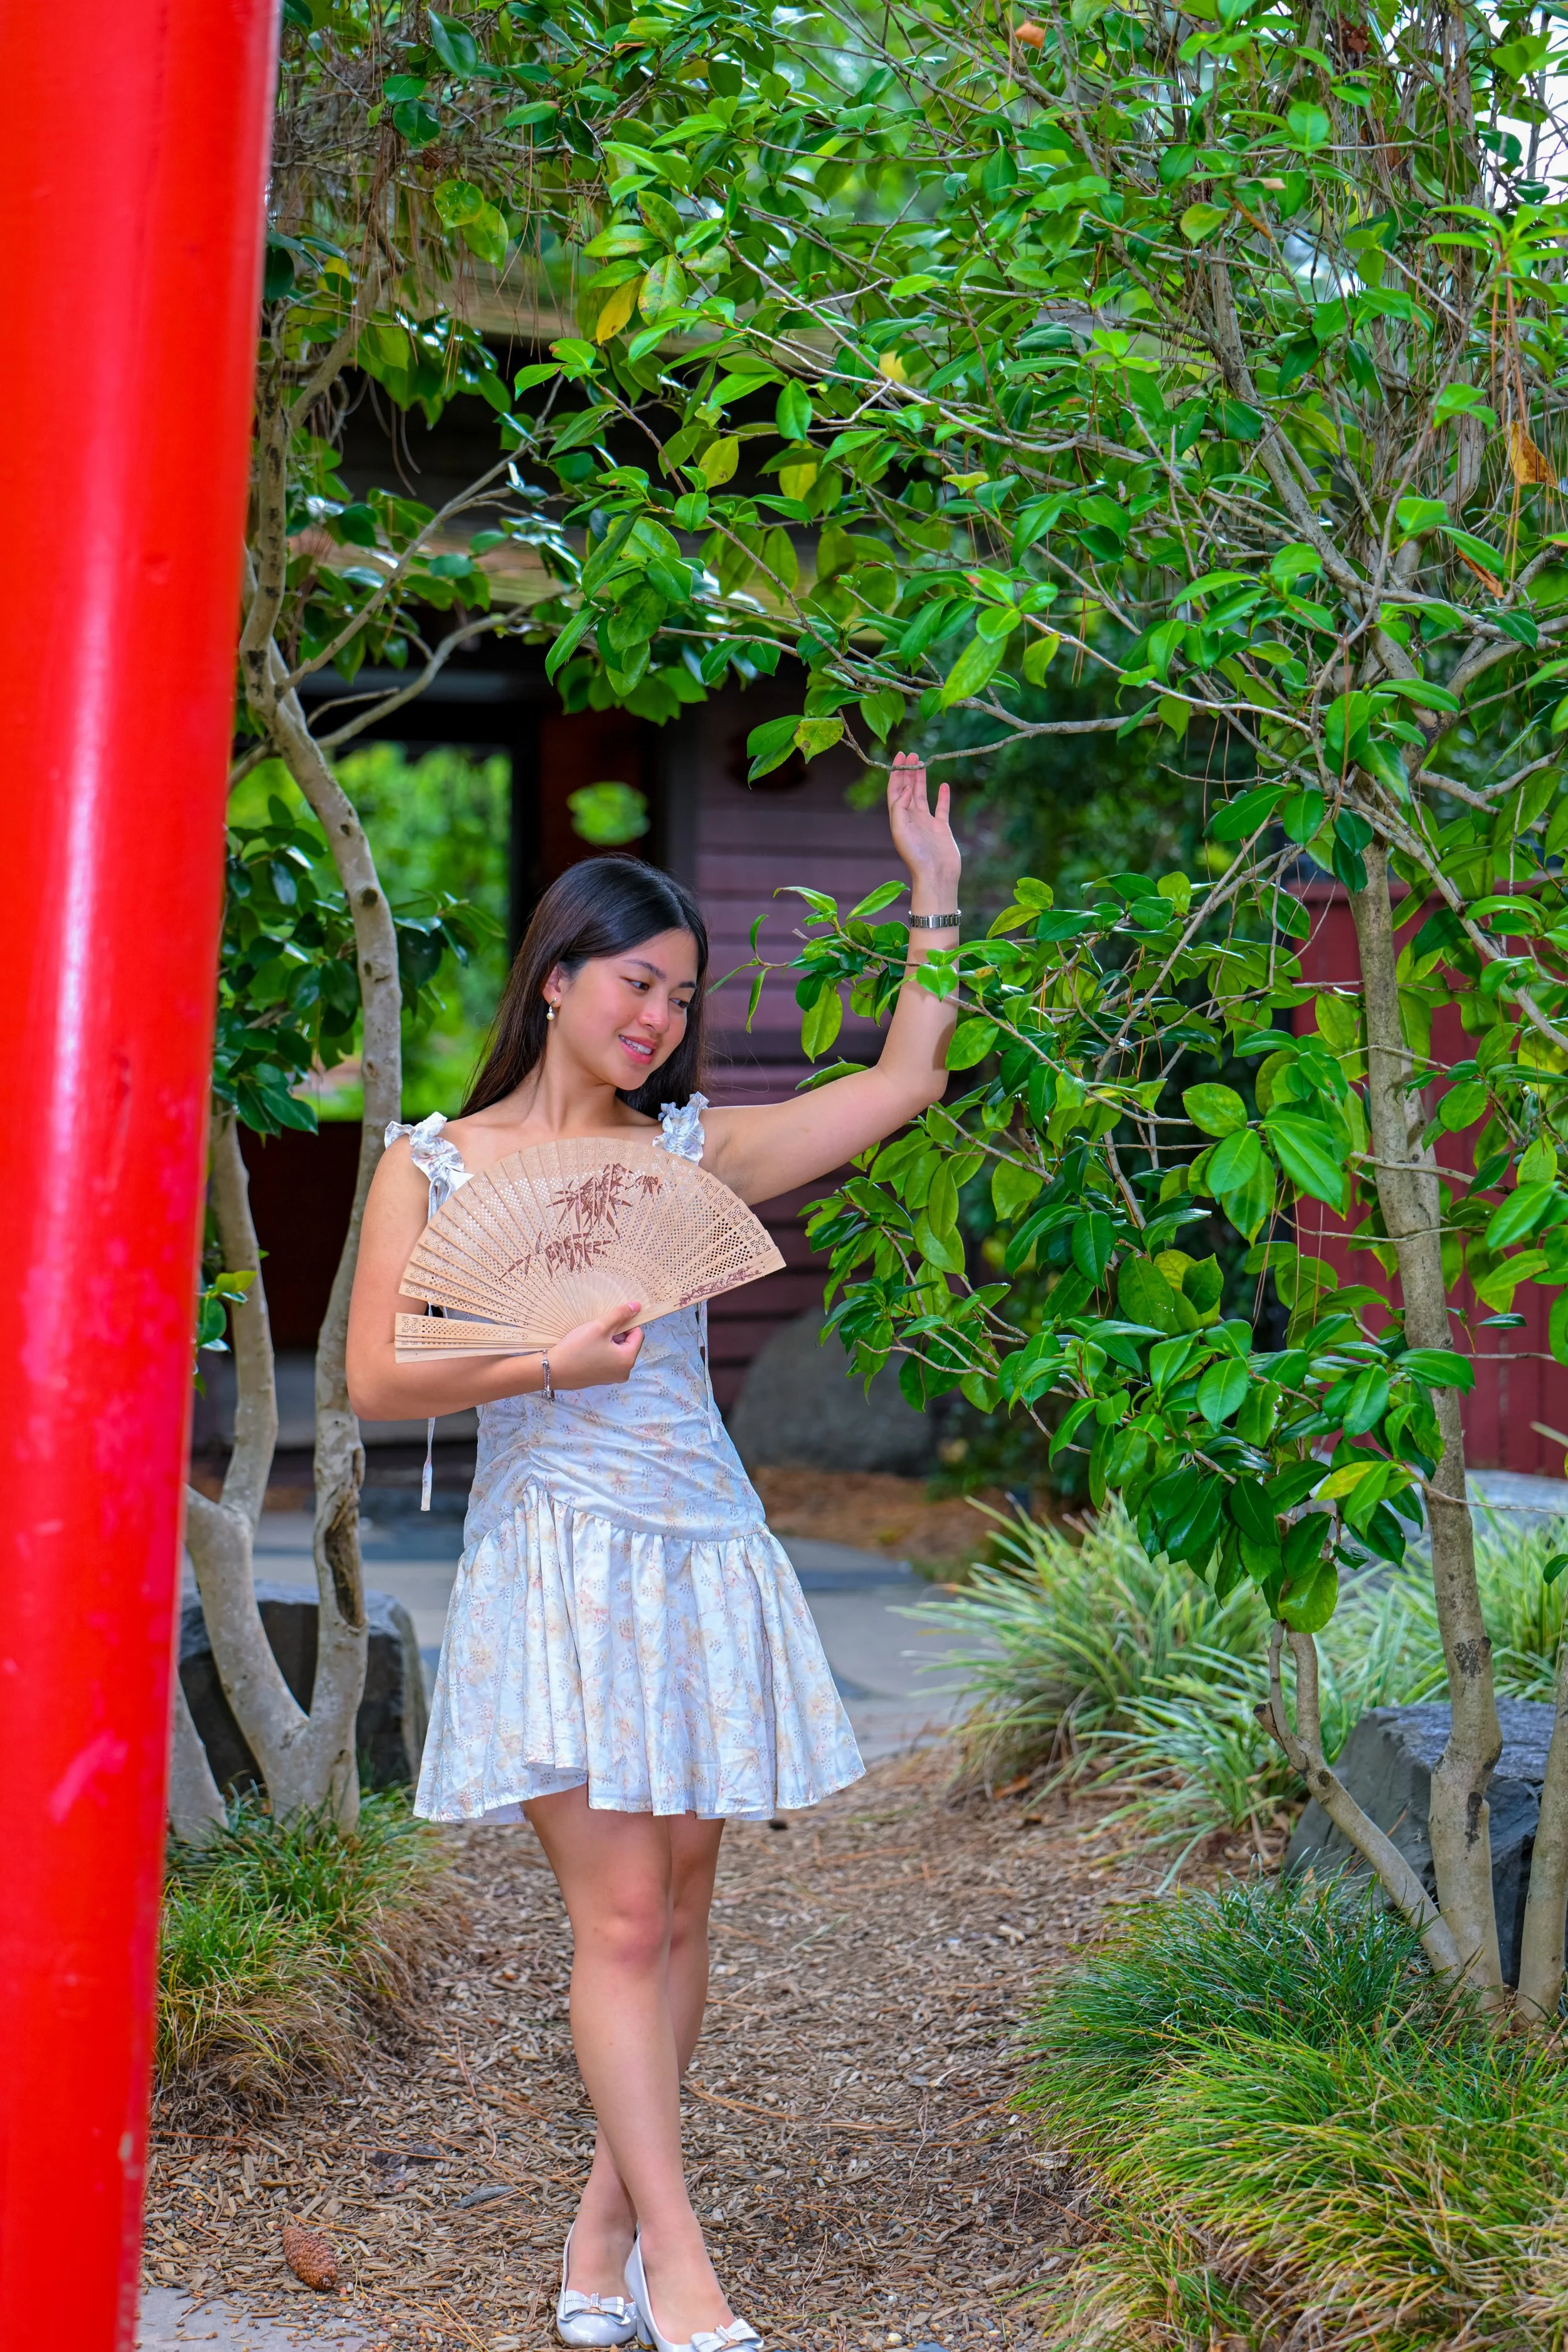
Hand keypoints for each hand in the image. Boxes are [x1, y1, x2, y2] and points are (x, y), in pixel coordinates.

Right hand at [546, 1300, 644, 1390]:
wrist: (552, 1370)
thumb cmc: (577, 1348)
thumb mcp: (600, 1327)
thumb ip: (620, 1315)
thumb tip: (638, 1306)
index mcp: (628, 1360)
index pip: (638, 1335)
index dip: (626, 1324)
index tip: (609, 1321)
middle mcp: (624, 1372)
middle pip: (628, 1344)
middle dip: (616, 1334)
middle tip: (598, 1330)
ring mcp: (612, 1378)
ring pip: (617, 1351)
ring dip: (608, 1341)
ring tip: (591, 1339)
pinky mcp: (601, 1379)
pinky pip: (608, 1360)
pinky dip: (602, 1351)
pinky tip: (587, 1349)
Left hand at [887, 751, 960, 903]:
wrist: (937, 875)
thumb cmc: (916, 856)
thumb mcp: (901, 830)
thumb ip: (900, 807)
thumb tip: (906, 788)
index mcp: (898, 819)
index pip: (895, 791)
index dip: (896, 773)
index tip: (900, 756)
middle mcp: (911, 819)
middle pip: (907, 790)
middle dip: (907, 771)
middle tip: (911, 753)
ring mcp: (926, 823)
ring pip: (923, 795)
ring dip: (921, 779)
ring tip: (922, 762)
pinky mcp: (941, 828)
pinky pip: (942, 808)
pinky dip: (943, 796)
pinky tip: (944, 785)